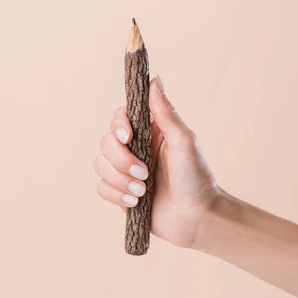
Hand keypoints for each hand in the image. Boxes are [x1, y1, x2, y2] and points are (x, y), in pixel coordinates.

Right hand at [94, 76, 218, 248]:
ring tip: (143, 192)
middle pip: (106, 141)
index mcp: (150, 132)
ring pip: (100, 165)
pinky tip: (136, 203)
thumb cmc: (196, 177)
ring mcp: (127, 171)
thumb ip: (165, 112)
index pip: (121, 116)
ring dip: (120, 180)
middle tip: (145, 173)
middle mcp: (136, 148)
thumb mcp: (184, 141)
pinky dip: (116, 195)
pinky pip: (102, 188)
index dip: (118, 124)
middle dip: (122, 160)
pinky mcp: (121, 192)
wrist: (196, 218)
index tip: (127, 136)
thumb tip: (154, 80)